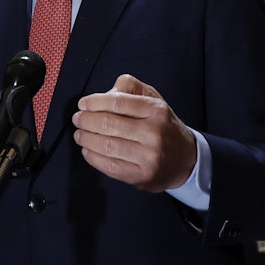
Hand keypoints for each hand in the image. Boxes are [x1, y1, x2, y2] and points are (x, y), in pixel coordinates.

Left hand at [72, 74, 195, 191]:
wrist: (186, 159)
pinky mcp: (142, 175)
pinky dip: (93, 157)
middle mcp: (154, 133)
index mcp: (156, 110)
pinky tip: (87, 151)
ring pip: (106, 145)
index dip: (94, 102)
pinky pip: (110, 166)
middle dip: (86, 120)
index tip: (83, 104)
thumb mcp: (154, 99)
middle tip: (77, 119)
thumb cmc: (163, 126)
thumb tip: (106, 92)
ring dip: (86, 139)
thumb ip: (131, 88)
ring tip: (79, 134)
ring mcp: (148, 157)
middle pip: (108, 124)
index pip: (117, 102)